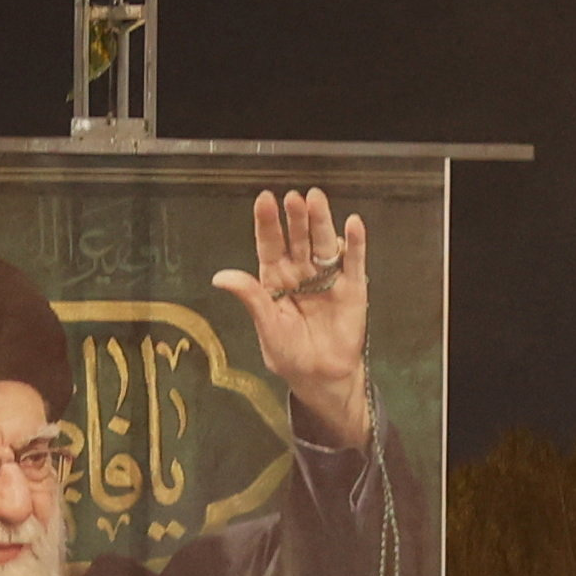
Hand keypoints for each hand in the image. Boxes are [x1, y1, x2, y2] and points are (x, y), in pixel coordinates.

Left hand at [211, 186, 373, 447]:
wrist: (321, 377)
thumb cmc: (289, 355)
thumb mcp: (267, 328)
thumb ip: (251, 299)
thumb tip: (221, 277)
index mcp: (274, 279)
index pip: (269, 245)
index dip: (267, 223)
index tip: (264, 200)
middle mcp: (300, 271)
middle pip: (297, 238)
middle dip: (295, 218)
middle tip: (293, 198)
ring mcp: (327, 277)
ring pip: (323, 243)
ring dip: (321, 221)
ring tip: (316, 200)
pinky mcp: (352, 287)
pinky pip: (354, 261)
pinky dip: (355, 243)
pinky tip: (352, 224)